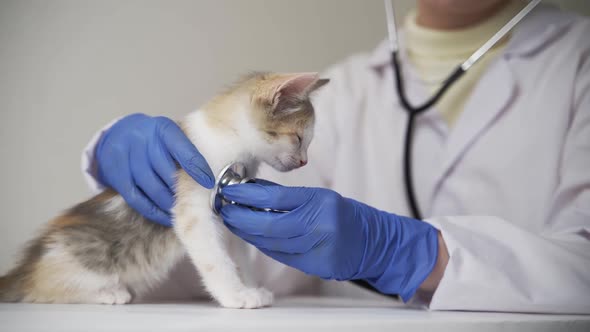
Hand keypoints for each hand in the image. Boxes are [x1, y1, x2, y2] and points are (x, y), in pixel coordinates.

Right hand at [96, 113, 213, 225]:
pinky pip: (137, 199)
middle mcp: (142, 140)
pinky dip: (153, 211)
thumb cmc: (154, 138)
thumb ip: (186, 149)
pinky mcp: (116, 176)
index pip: (182, 148)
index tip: (209, 183)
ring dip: (169, 202)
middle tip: (195, 202)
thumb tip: (208, 176)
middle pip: (166, 171)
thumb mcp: (170, 134)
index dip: (196, 167)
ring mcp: (126, 158)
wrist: (118, 133)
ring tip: (180, 209)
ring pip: (152, 187)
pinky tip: (165, 216)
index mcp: (162, 128)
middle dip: (182, 189)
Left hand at [220, 182, 438, 300]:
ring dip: (247, 232)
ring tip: (232, 221)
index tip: (228, 189)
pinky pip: (280, 255)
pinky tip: (251, 236)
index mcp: (319, 202)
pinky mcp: (314, 266)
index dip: (247, 195)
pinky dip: (263, 245)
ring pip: (271, 242)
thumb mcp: (320, 197)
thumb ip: (288, 197)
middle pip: (268, 225)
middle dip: (240, 217)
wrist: (374, 243)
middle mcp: (318, 226)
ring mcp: (316, 249)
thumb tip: (252, 190)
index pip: (274, 198)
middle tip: (223, 208)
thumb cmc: (345, 216)